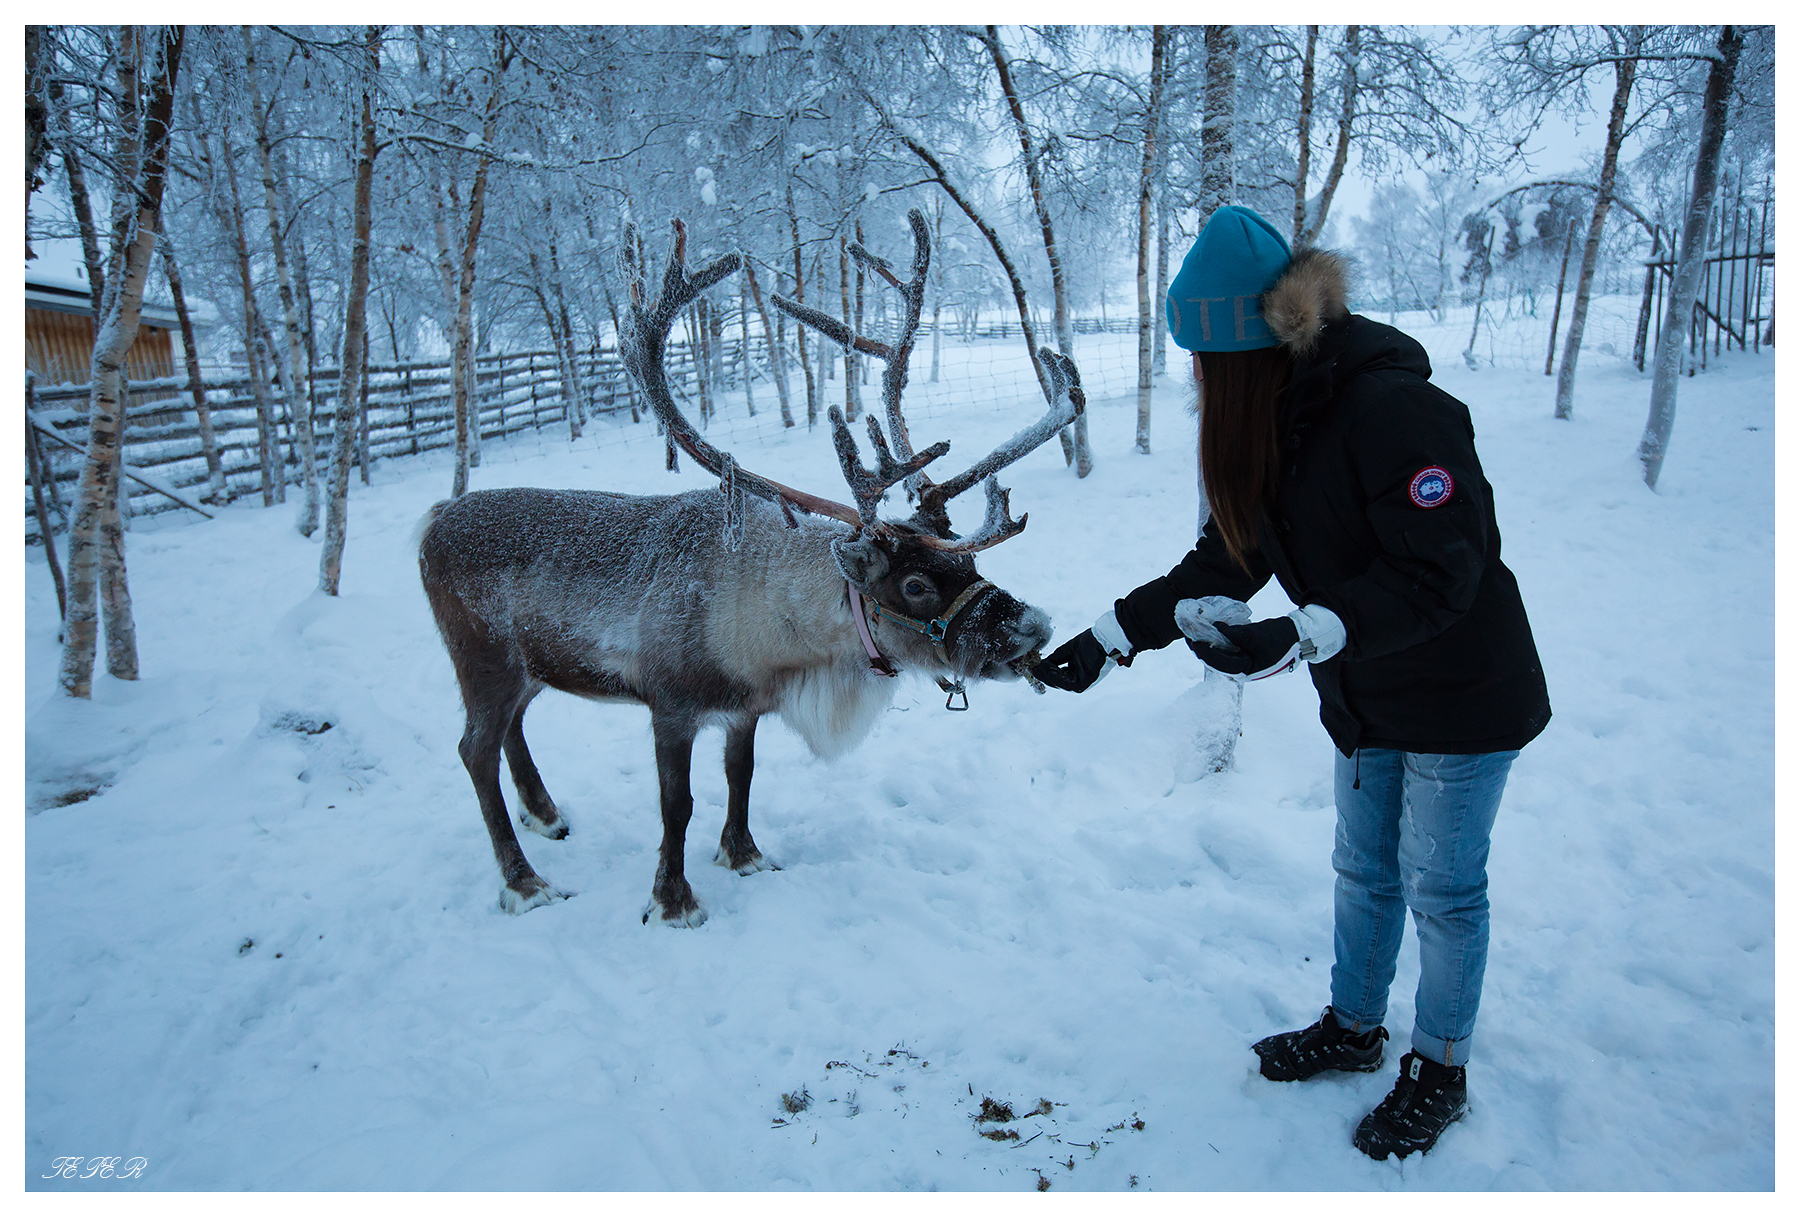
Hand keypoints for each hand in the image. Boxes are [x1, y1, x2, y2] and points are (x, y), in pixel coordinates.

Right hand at [1033, 630, 1111, 692]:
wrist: (1105, 638)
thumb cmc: (1091, 642)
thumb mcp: (1068, 650)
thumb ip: (1055, 658)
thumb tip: (1040, 664)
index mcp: (1076, 672)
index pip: (1058, 676)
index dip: (1045, 672)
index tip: (1034, 667)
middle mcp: (1079, 679)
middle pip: (1057, 681)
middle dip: (1044, 675)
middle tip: (1033, 669)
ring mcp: (1082, 683)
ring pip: (1060, 683)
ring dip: (1048, 676)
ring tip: (1038, 668)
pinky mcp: (1085, 683)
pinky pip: (1066, 684)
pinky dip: (1055, 678)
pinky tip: (1048, 670)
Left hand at [1187, 616, 1302, 680]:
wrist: (1301, 636)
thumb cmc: (1282, 637)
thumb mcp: (1257, 634)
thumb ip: (1236, 633)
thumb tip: (1216, 627)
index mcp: (1247, 671)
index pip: (1220, 663)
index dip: (1205, 652)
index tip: (1193, 641)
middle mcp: (1244, 671)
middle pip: (1218, 662)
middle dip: (1203, 650)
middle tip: (1189, 636)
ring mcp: (1246, 664)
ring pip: (1222, 656)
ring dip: (1210, 646)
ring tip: (1196, 634)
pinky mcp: (1248, 656)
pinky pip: (1229, 651)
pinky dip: (1220, 642)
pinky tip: (1211, 633)